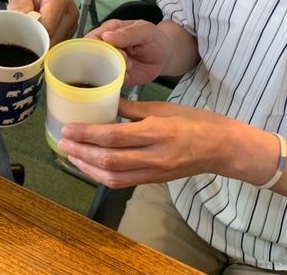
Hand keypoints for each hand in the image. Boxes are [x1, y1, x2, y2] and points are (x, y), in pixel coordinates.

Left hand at [8, 0, 78, 45]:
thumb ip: (19, 5)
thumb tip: (22, 21)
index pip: (48, 27)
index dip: (33, 32)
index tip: (23, 29)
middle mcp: (70, 12)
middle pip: (53, 38)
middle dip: (37, 40)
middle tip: (26, 31)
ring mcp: (72, 24)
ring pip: (56, 44)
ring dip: (42, 42)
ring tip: (34, 30)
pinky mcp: (71, 32)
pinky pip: (58, 45)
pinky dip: (48, 43)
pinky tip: (41, 34)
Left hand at [58, 98, 232, 188]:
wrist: (224, 148)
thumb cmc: (196, 122)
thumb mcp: (164, 108)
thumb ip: (133, 108)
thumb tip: (107, 103)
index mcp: (157, 132)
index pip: (113, 136)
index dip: (87, 134)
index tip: (68, 128)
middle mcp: (154, 156)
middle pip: (108, 159)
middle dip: (81, 151)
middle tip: (62, 142)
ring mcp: (154, 172)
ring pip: (113, 176)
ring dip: (87, 167)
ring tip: (71, 155)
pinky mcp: (154, 180)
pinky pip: (123, 182)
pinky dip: (102, 176)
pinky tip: (90, 166)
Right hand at [86, 19, 169, 86]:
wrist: (166, 56)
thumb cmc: (155, 38)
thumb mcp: (145, 31)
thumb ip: (127, 33)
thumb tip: (106, 36)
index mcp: (108, 32)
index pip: (90, 39)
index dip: (95, 47)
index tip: (111, 51)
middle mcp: (105, 49)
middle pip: (90, 58)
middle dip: (106, 61)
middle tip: (125, 60)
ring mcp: (109, 64)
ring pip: (98, 73)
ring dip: (112, 73)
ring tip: (129, 68)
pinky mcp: (116, 78)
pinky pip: (109, 84)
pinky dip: (117, 83)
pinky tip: (129, 77)